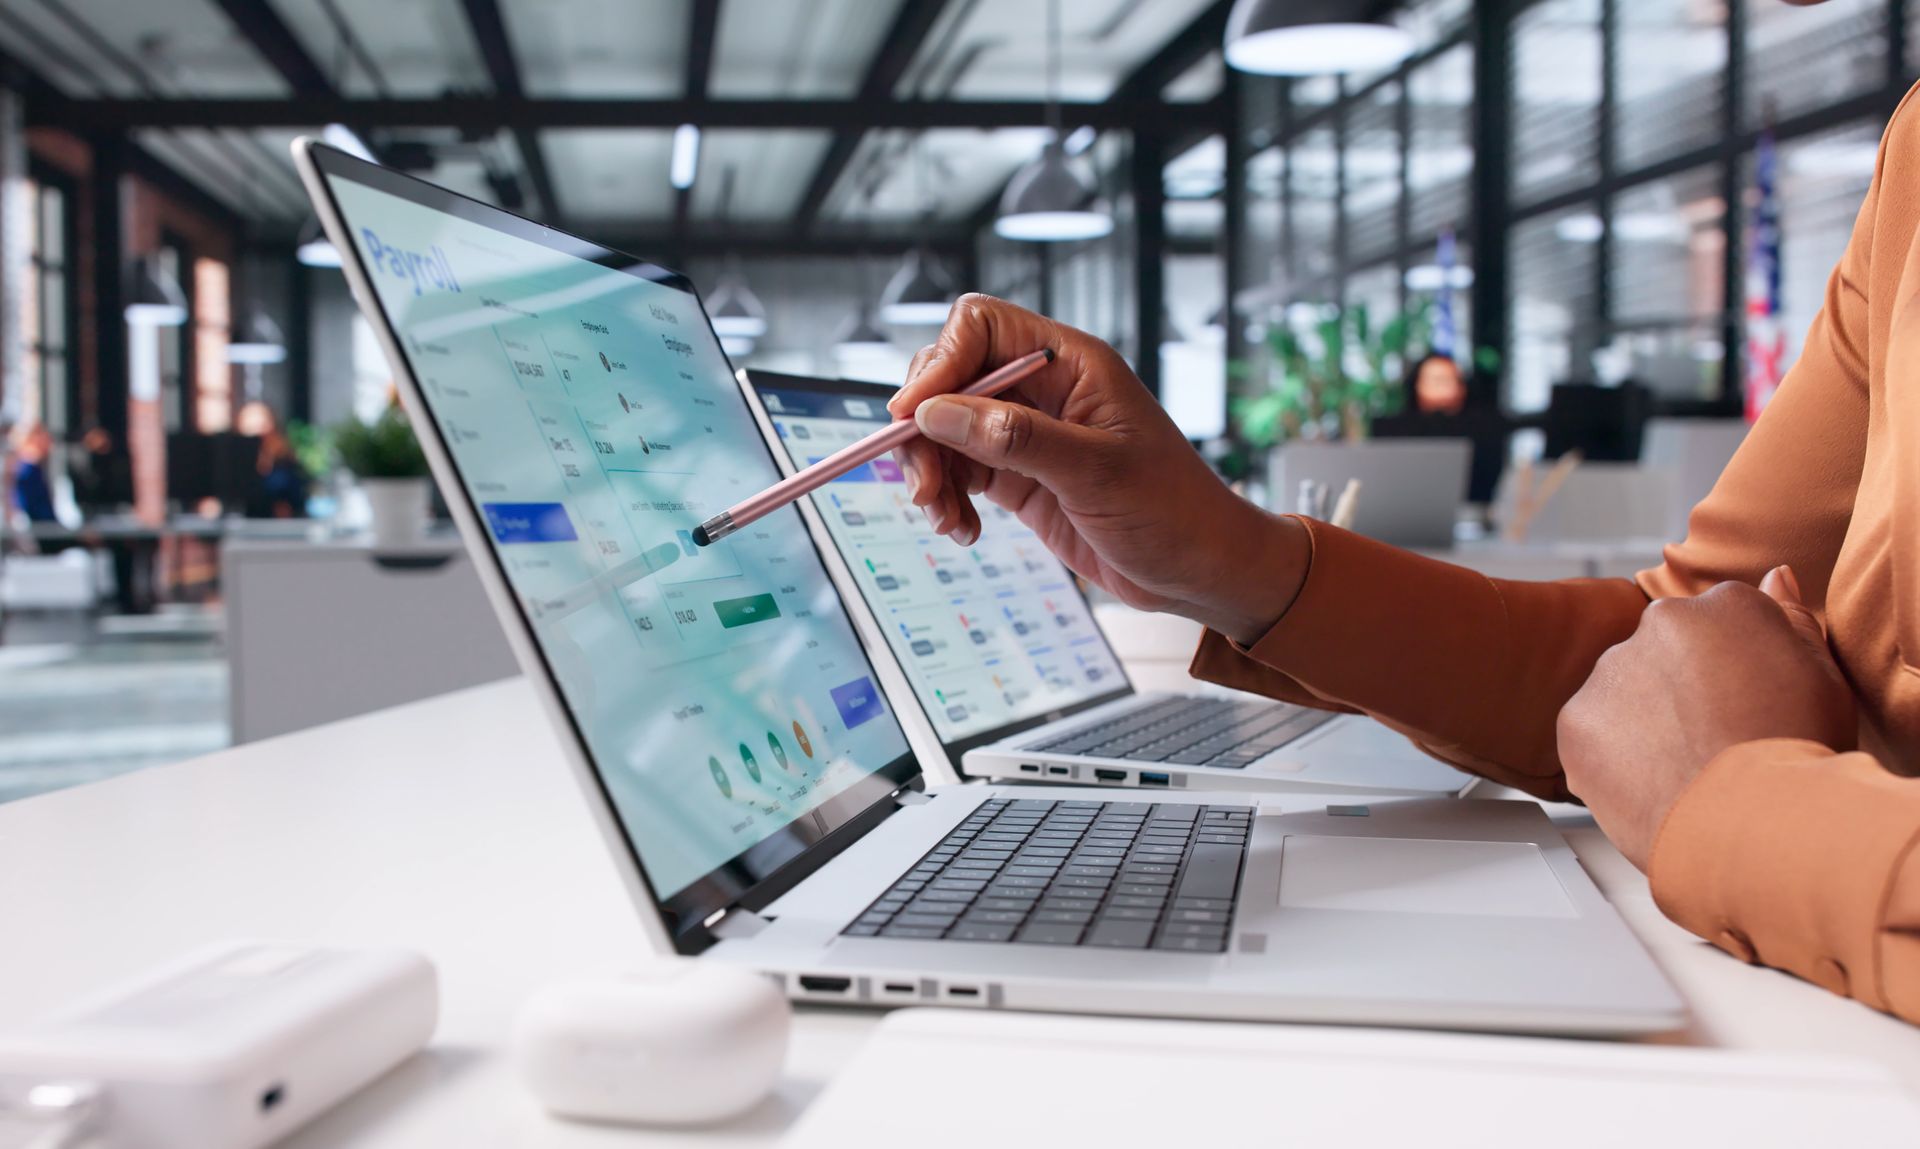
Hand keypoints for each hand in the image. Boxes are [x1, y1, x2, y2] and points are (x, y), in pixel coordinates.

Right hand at [888, 294, 1307, 643]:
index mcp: (1070, 364)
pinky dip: (950, 499)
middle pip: (951, 379)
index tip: (914, 416)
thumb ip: (1015, 439)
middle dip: (926, 429)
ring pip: (948, 430)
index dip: (940, 363)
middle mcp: (1044, 390)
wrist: (1204, 571)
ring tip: (945, 519)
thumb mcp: (1096, 473)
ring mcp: (1029, 434)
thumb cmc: (1174, 512)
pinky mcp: (1021, 477)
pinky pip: (962, 472)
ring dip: (933, 472)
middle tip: (925, 486)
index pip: (981, 328)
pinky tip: (964, 530)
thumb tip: (937, 413)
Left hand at [1556, 567, 1855, 869]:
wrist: (1755, 822)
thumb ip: (1791, 621)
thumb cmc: (1799, 756)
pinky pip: (1590, 736)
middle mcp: (1660, 622)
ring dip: (1642, 724)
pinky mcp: (1575, 719)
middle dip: (1681, 693)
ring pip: (1623, 693)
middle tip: (1713, 743)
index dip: (1734, 675)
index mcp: (1725, 604)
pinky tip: (1650, 785)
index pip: (1718, 625)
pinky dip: (1611, 762)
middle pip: (1665, 653)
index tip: (1745, 708)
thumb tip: (1772, 577)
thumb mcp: (1823, 678)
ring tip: (1684, 770)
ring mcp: (1612, 670)